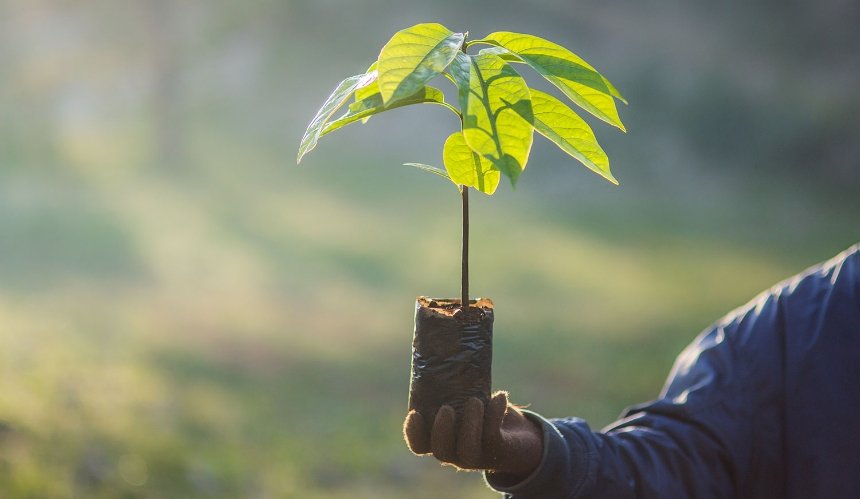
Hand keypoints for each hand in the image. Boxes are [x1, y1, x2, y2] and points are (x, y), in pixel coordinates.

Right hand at [403, 391, 542, 477]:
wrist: (520, 437)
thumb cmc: (485, 411)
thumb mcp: (467, 397)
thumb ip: (454, 383)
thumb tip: (444, 340)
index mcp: (442, 438)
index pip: (420, 444)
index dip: (413, 433)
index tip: (415, 413)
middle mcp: (456, 452)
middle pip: (441, 451)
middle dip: (442, 430)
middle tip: (447, 408)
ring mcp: (477, 455)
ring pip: (467, 451)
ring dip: (469, 425)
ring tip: (475, 401)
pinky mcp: (498, 451)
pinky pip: (493, 436)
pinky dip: (495, 414)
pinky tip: (500, 396)